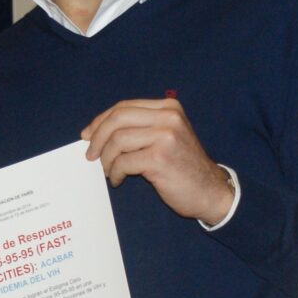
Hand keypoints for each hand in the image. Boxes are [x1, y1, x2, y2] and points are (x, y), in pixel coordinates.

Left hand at [80, 97, 234, 222]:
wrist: (210, 191)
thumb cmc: (183, 166)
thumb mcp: (167, 136)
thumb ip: (141, 128)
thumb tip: (96, 131)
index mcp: (168, 107)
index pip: (124, 107)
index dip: (101, 121)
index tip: (88, 136)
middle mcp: (168, 117)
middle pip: (117, 118)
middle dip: (97, 137)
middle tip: (91, 155)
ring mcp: (165, 136)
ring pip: (117, 140)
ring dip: (106, 159)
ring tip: (108, 171)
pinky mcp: (160, 158)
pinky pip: (123, 162)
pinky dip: (115, 172)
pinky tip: (118, 180)